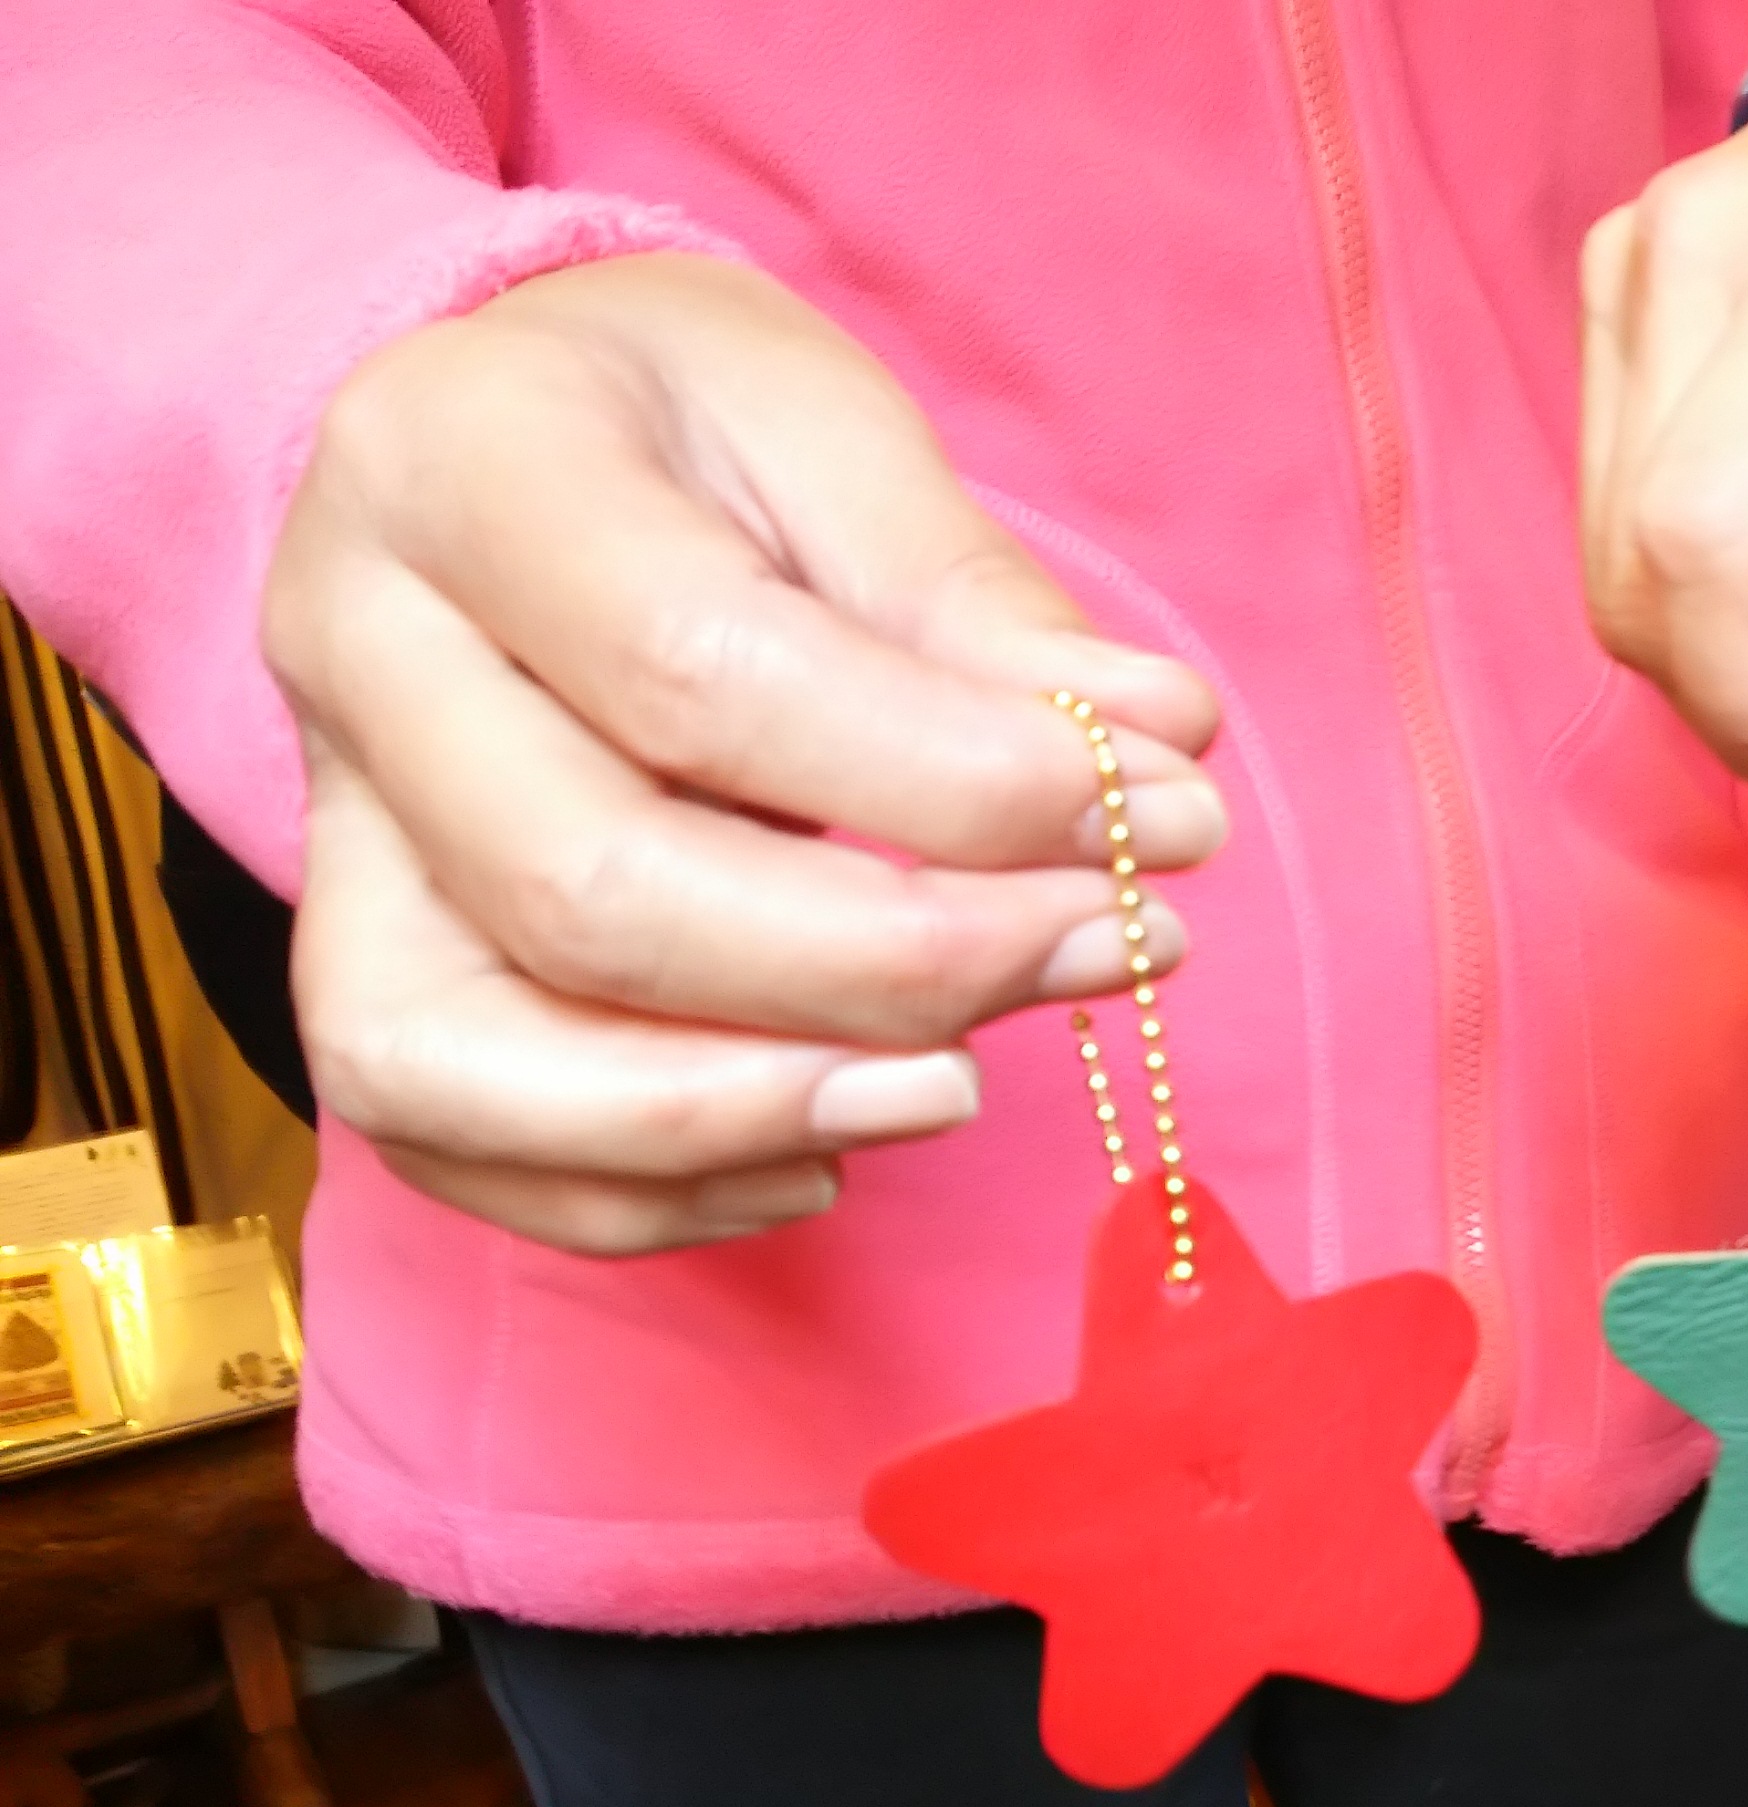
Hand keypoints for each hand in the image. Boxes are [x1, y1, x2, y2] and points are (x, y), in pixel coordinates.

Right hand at [268, 253, 1224, 1255]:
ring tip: (965, 1084)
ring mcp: (330, 834)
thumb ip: (970, 592)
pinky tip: (833, 1146)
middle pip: (588, 891)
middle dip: (890, 964)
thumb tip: (1154, 739)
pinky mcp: (354, 965)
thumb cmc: (683, 422)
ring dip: (749, 1112)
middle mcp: (349, 653)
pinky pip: (453, 1146)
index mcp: (459, 463)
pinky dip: (653, 1194)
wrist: (507, 439)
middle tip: (1116, 944)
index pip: (697, 673)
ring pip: (461, 1063)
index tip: (1164, 812)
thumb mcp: (829, 419)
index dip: (954, 782)